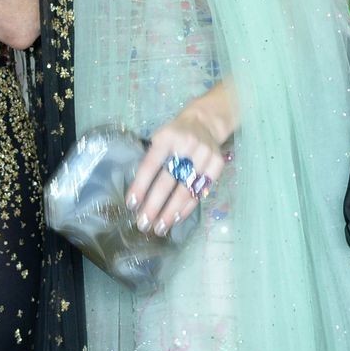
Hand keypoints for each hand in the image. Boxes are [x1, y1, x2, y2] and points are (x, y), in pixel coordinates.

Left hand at [127, 103, 229, 236]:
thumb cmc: (174, 135)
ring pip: (186, 189)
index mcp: (167, 137)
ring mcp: (204, 155)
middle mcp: (187, 145)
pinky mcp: (217, 164)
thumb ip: (151, 160)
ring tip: (159, 227)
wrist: (204, 123)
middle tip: (144, 223)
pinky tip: (176, 219)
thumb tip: (138, 194)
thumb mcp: (159, 138)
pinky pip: (200, 191)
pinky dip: (187, 208)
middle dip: (154, 205)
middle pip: (168, 180)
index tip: (132, 204)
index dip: (140, 185)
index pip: (151, 164)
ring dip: (171, 212)